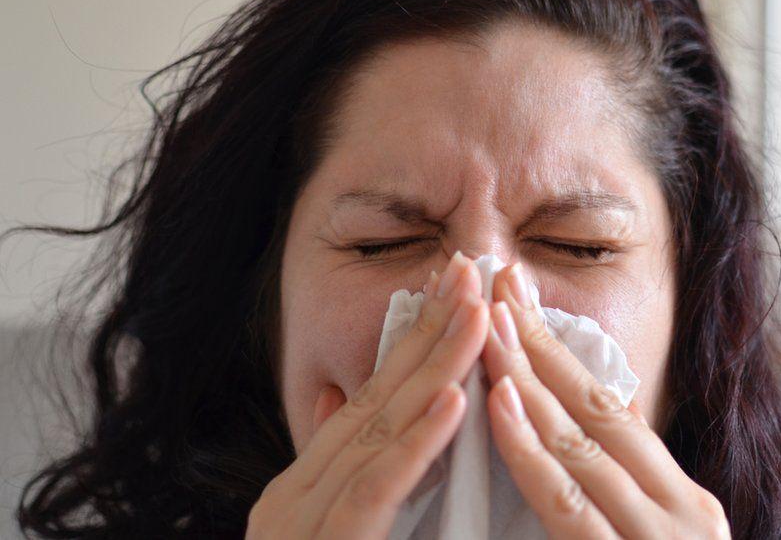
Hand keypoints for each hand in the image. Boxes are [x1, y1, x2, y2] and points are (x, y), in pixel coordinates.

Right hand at [246, 252, 488, 538]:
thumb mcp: (323, 532)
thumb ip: (334, 474)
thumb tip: (337, 403)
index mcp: (299, 486)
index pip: (366, 401)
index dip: (411, 343)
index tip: (451, 296)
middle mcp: (296, 493)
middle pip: (375, 398)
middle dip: (428, 332)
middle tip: (468, 273)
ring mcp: (303, 520)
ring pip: (380, 429)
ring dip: (434, 368)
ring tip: (476, 316)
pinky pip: (375, 486)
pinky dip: (416, 442)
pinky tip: (453, 401)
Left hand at [480, 263, 730, 539]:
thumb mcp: (671, 534)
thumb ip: (642, 480)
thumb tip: (614, 409)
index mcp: (685, 499)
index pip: (612, 408)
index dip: (562, 350)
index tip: (522, 300)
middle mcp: (677, 510)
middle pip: (595, 409)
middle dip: (541, 343)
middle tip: (500, 286)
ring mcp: (652, 535)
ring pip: (576, 443)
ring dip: (527, 378)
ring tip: (490, 323)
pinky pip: (565, 501)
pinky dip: (528, 448)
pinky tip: (500, 401)